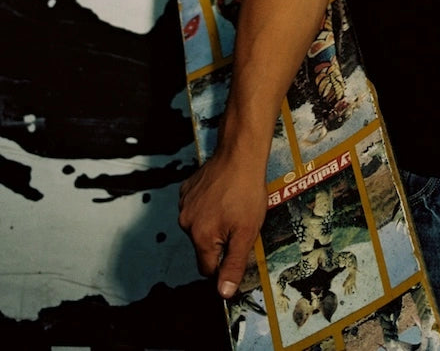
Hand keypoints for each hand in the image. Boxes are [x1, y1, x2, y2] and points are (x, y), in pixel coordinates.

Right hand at [178, 150, 266, 298]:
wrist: (240, 153)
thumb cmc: (246, 191)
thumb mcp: (247, 232)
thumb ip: (234, 264)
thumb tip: (224, 293)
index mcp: (200, 237)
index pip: (208, 268)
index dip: (225, 263)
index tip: (238, 249)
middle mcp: (186, 223)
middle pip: (203, 247)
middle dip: (220, 241)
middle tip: (238, 222)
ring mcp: (184, 205)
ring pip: (199, 227)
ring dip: (213, 223)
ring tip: (231, 204)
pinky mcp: (186, 190)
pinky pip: (195, 208)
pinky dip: (207, 206)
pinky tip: (222, 194)